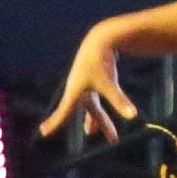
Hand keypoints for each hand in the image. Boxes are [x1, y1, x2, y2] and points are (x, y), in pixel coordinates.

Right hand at [40, 21, 137, 139]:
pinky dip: (99, 108)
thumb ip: (119, 101)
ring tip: (93, 132)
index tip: (43, 132)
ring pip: (92, 106)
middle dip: (98, 124)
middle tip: (99, 139)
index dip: (54, 122)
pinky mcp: (93, 79)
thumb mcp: (109, 83)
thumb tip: (133, 116)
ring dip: (97, 119)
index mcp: (75, 91)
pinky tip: (100, 115)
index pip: (63, 111)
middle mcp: (78, 90)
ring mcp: (85, 85)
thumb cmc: (101, 60)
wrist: (101, 38)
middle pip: (90, 111)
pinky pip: (95, 99)